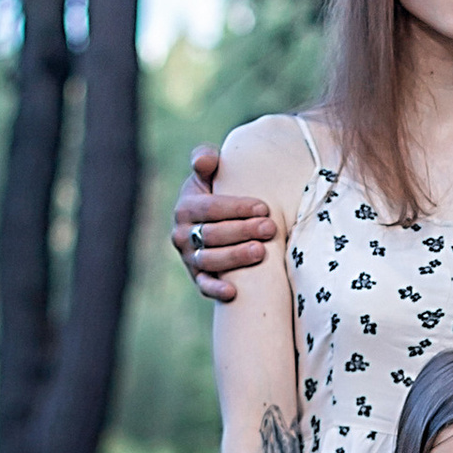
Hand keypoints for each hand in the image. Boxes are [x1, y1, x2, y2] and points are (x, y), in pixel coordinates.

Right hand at [174, 142, 278, 300]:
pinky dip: (216, 289)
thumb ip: (206, 161)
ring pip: (209, 259)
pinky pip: (204, 285)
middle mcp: (182, 234)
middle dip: (243, 231)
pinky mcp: (198, 277)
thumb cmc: (219, 192)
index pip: (209, 207)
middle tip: (270, 228)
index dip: (236, 207)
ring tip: (261, 252)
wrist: (218, 220)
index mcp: (185, 207)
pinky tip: (233, 292)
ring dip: (235, 257)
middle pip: (212, 234)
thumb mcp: (210, 174)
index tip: (263, 207)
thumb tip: (204, 161)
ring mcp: (189, 257)